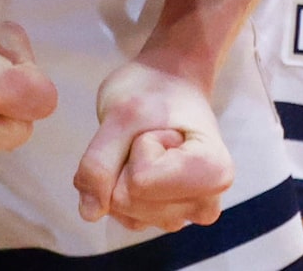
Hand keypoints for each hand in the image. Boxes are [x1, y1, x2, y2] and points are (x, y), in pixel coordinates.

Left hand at [73, 59, 231, 230]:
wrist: (172, 82)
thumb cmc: (155, 91)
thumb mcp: (121, 114)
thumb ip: (100, 162)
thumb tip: (88, 213)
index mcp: (214, 173)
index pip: (139, 181)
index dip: (137, 147)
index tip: (160, 127)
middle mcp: (206, 203)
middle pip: (129, 201)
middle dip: (127, 163)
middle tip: (151, 135)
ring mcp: (187, 215)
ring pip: (125, 212)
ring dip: (123, 175)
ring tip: (151, 148)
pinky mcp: (168, 220)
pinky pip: (125, 217)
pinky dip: (122, 188)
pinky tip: (144, 164)